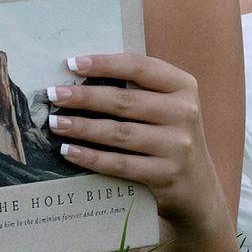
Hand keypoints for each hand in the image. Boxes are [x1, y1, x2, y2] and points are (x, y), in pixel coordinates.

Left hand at [46, 52, 221, 229]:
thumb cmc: (168, 135)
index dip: (104, 63)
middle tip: (54, 94)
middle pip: (124, 101)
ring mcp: (178, 146)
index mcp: (183, 85)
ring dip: (82, 127)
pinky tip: (69, 150)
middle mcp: (185, 113)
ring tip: (54, 123)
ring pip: (119, 133)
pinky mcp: (166, 175)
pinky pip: (120, 164)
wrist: (197, 187)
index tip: (72, 64)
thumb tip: (79, 77)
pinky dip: (91, 157)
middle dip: (84, 97)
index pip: (139, 67)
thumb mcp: (165, 106)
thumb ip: (137, 89)